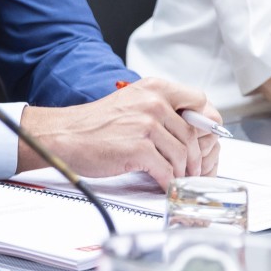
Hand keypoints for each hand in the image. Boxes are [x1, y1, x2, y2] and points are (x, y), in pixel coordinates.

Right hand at [18, 78, 217, 188]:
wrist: (65, 135)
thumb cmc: (96, 123)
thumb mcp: (132, 103)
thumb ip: (161, 108)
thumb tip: (195, 126)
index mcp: (154, 88)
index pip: (200, 101)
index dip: (206, 123)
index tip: (203, 138)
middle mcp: (153, 102)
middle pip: (194, 135)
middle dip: (195, 157)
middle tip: (189, 169)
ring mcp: (146, 125)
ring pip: (184, 156)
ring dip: (182, 172)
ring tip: (173, 177)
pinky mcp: (138, 149)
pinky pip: (167, 171)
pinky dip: (167, 182)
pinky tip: (160, 183)